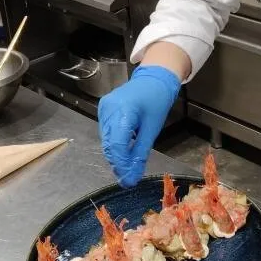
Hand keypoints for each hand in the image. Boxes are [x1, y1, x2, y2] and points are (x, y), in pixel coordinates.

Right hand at [98, 65, 180, 186]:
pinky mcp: (104, 109)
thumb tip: (133, 175)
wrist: (153, 78)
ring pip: (107, 140)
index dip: (122, 165)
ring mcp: (104, 109)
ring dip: (116, 155)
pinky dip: (115, 144)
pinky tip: (123, 153)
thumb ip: (140, 152)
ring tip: (127, 169)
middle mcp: (108, 109)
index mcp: (123, 111)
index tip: (128, 181)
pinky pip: (107, 132)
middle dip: (118, 164)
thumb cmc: (156, 101)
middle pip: (109, 144)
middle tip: (128, 180)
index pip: (117, 145)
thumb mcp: (152, 129)